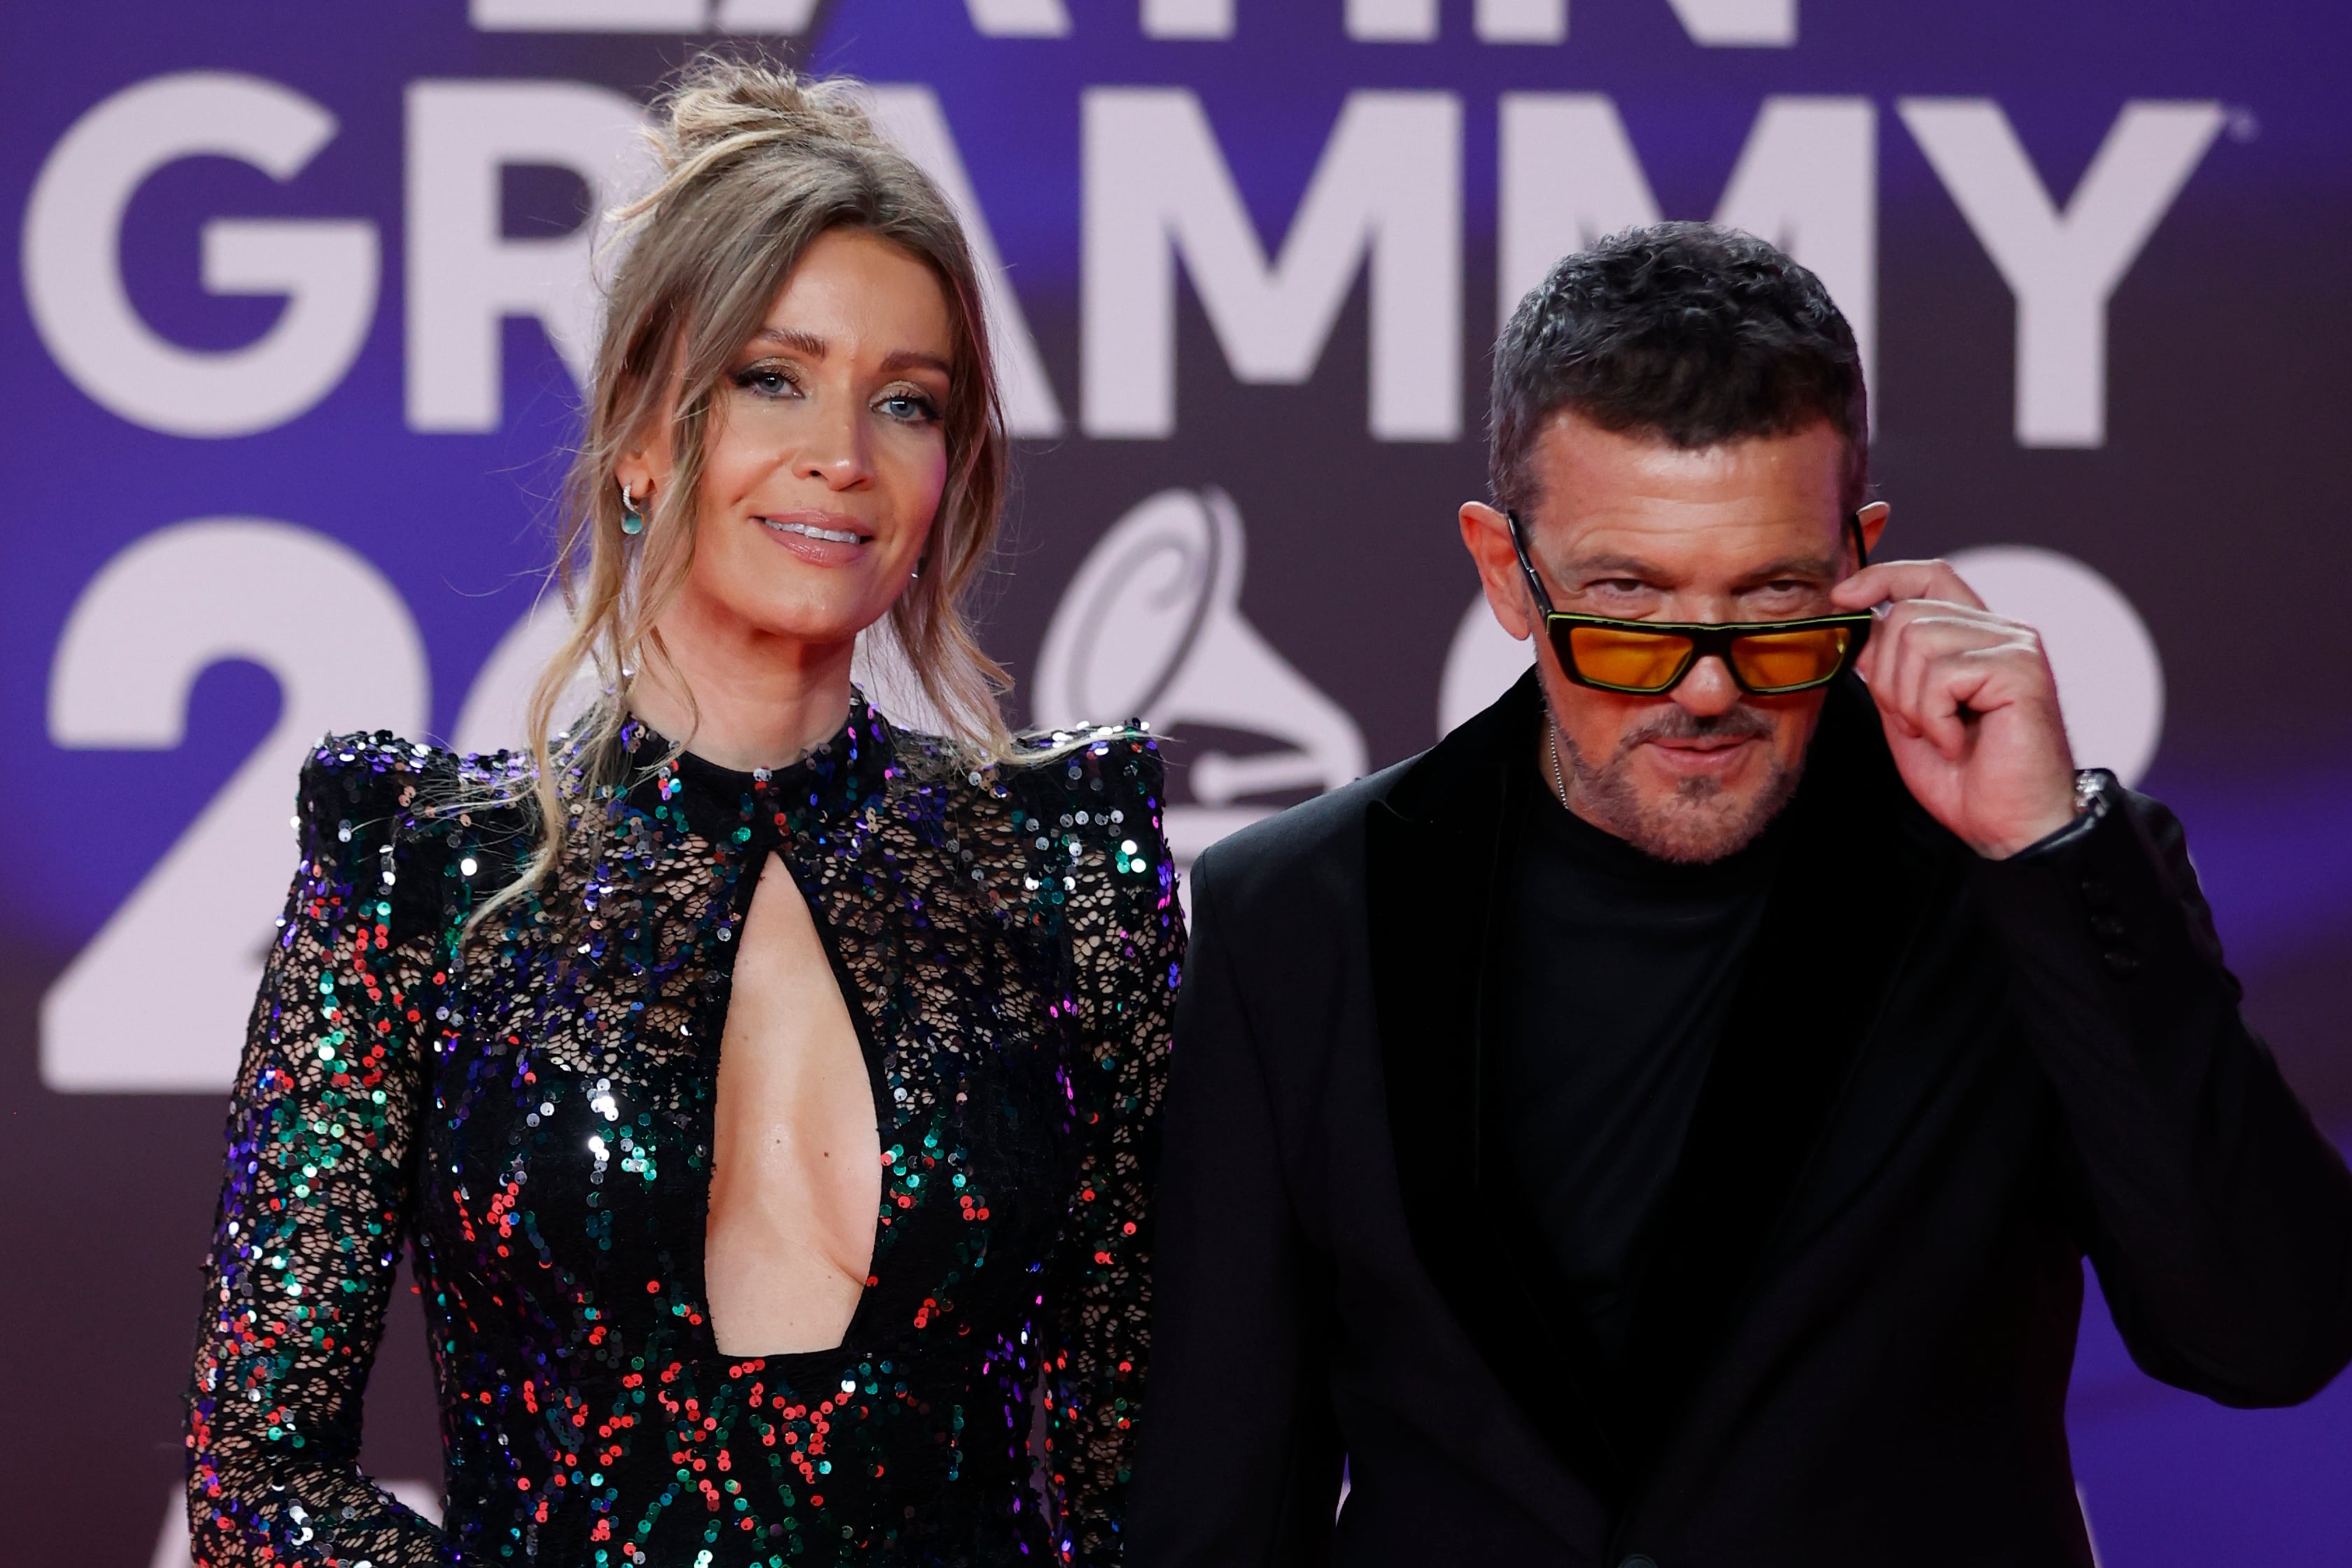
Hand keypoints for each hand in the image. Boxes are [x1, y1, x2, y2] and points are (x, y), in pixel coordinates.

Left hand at [1830, 559, 2076, 858]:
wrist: (2009, 825)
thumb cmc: (1964, 777)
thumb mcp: (1906, 714)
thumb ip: (1888, 669)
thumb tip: (1859, 627)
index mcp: (1974, 635)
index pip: (1929, 575)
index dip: (1881, 578)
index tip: (1841, 599)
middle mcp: (1999, 630)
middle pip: (1906, 615)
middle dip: (1888, 678)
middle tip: (1914, 725)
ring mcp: (2015, 646)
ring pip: (1918, 639)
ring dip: (1911, 702)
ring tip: (1938, 735)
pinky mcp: (2021, 670)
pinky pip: (1943, 674)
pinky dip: (1934, 719)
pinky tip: (1955, 743)